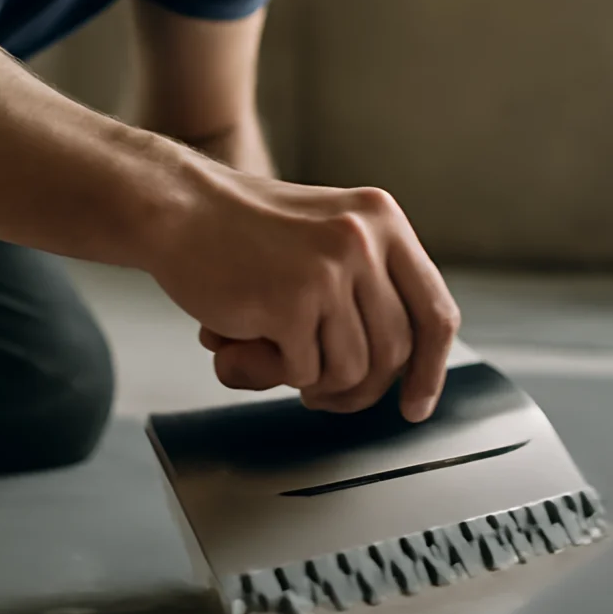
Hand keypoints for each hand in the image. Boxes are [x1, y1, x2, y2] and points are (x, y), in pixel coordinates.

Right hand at [147, 168, 459, 421]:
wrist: (178, 207)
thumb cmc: (242, 232)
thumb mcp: (326, 235)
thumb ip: (367, 288)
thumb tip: (396, 378)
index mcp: (382, 220)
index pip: (434, 310)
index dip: (431, 369)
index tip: (415, 406)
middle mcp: (365, 241)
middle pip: (395, 353)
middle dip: (360, 389)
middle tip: (319, 394)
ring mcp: (330, 271)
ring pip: (352, 371)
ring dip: (310, 379)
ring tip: (270, 351)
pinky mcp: (291, 302)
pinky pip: (304, 373)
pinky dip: (272, 371)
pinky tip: (242, 341)